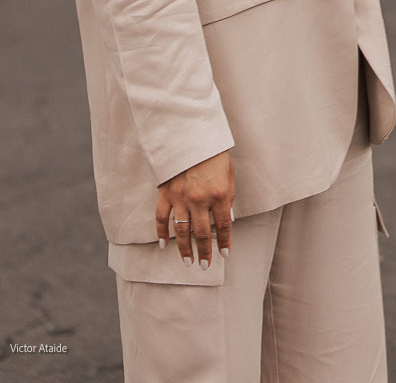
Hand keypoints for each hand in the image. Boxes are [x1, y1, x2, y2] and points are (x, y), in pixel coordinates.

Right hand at [156, 150, 233, 266]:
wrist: (191, 134)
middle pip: (202, 234)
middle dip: (204, 252)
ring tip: (188, 262)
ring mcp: (181, 198)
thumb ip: (228, 197)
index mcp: (219, 194)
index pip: (223, 226)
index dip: (224, 242)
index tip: (225, 254)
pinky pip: (162, 218)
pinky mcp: (166, 194)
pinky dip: (162, 233)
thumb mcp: (229, 173)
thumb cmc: (214, 153)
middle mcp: (200, 200)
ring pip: (182, 231)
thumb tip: (227, 219)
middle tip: (205, 265)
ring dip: (185, 249)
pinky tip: (164, 245)